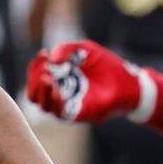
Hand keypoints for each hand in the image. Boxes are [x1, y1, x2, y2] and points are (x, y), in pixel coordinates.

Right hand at [26, 40, 142, 121]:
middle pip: (34, 94)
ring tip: (47, 79)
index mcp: (59, 77)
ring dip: (41, 92)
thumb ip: (67, 50)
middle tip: (44, 70)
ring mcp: (69, 104)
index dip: (35, 66)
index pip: (36, 76)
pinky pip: (60, 113)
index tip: (43, 53)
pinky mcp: (79, 113)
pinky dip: (55, 103)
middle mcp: (60, 92)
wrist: (129, 82)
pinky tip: (57, 90)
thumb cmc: (107, 65)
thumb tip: (50, 59)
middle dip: (33, 80)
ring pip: (43, 105)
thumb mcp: (85, 49)